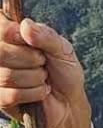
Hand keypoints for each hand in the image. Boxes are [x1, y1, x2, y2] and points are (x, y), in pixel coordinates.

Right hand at [0, 12, 91, 127]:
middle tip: (43, 62)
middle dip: (30, 59)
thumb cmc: (64, 72)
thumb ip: (46, 36)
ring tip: (43, 78)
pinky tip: (41, 92)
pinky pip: (12, 94)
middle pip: (0, 52)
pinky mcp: (1, 99)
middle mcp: (1, 55)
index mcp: (11, 37)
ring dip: (35, 78)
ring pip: (7, 75)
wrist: (70, 102)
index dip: (10, 32)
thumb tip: (25, 25)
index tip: (28, 40)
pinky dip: (34, 93)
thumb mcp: (63, 49)